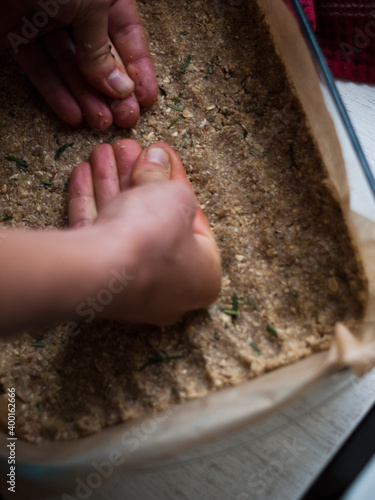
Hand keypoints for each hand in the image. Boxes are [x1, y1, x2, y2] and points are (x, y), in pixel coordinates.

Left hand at [0, 0, 157, 128]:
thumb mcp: (91, 5)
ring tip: (99, 123)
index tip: (145, 99)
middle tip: (123, 118)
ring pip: (68, 65)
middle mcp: (74, 6)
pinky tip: (71, 115)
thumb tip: (120, 87)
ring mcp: (43, 19)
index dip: (138, 69)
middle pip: (98, 55)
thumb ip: (102, 49)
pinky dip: (53, 91)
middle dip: (112, 90)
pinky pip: (37, 66)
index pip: (126, 34)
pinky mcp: (14, 32)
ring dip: (85, 97)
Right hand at [69, 140, 221, 324]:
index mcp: (201, 275)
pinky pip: (97, 235)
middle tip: (126, 149)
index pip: (191, 218)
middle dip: (137, 178)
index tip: (162, 153)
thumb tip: (157, 157)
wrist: (99, 272)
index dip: (174, 178)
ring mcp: (129, 287)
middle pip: (153, 220)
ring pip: (121, 225)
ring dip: (111, 183)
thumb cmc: (152, 238)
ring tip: (102, 151)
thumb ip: (165, 176)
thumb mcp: (172, 197)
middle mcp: (167, 287)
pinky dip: (90, 202)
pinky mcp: (96, 281)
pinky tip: (83, 172)